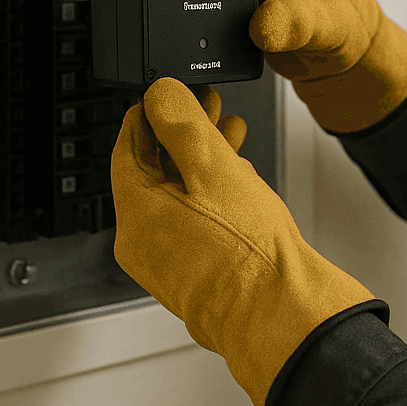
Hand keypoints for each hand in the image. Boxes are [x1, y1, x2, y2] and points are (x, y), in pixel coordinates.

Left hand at [111, 79, 375, 405]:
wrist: (280, 313)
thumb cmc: (248, 254)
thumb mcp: (213, 167)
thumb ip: (181, 123)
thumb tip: (159, 94)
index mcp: (135, 213)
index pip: (126, 147)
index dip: (151, 112)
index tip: (171, 92)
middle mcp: (143, 241)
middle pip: (153, 170)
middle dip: (183, 132)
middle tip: (207, 106)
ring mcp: (168, 261)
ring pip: (176, 194)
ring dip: (202, 160)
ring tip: (231, 135)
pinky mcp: (195, 272)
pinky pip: (192, 220)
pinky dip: (210, 192)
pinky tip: (238, 179)